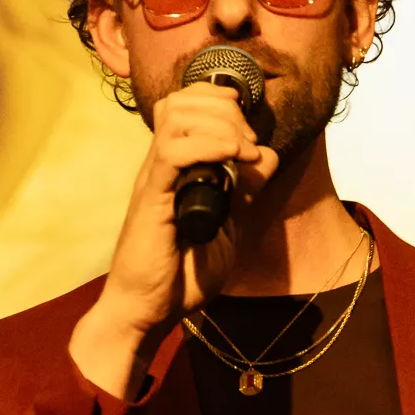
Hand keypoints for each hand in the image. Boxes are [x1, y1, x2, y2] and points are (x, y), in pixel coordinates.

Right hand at [69, 84, 279, 397]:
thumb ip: (244, 193)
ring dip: (219, 122)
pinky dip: (208, 145)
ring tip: (244, 150)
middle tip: (251, 143)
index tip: (250, 131)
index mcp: (175, 169)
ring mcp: (153, 180)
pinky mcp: (152, 200)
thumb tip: (267, 157)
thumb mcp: (228, 229)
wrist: (147, 313)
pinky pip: (173, 153)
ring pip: (176, 116)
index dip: (221, 103)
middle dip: (225, 109)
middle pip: (182, 101)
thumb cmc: (179, 278)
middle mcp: (160, 167)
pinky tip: (233, 158)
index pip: (186, 106)